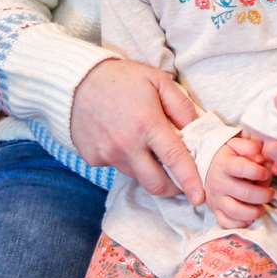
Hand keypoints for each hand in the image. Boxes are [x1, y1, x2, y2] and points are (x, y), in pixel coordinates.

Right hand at [70, 58, 201, 204]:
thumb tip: (198, 129)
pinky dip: (126, 160)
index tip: (200, 198)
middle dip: (172, 188)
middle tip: (179, 179)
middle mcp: (127, 146)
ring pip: (137, 176)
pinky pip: (117, 167)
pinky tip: (122, 139)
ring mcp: (107, 155)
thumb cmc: (122, 79)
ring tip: (147, 146)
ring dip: (148, 169)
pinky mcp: (92, 159)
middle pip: (155, 184)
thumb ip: (182, 106)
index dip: (190, 181)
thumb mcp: (159, 81)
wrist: (76, 81)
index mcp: (148, 125)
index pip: (175, 160)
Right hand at [204, 134, 276, 228]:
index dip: (258, 172)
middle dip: (263, 194)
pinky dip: (240, 223)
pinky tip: (250, 216)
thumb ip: (251, 146)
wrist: (207, 164)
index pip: (241, 168)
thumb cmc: (230, 154)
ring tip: (262, 206)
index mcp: (224, 163)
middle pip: (244, 193)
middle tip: (271, 192)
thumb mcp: (238, 143)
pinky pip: (226, 223)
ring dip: (254, 211)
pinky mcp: (215, 211)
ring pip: (235, 211)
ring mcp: (215, 198)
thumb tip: (261, 155)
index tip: (266, 173)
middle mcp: (218, 182)